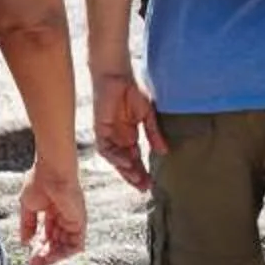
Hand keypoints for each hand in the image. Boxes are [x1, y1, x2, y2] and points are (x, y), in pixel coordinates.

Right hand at [15, 159, 86, 264]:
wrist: (51, 172)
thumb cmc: (39, 182)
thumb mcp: (28, 206)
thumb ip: (27, 224)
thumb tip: (24, 242)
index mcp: (52, 211)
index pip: (47, 235)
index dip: (38, 247)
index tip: (28, 258)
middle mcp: (64, 217)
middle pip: (55, 243)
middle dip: (44, 255)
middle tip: (32, 264)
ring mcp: (73, 220)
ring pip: (65, 246)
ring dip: (52, 257)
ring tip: (38, 262)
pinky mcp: (80, 223)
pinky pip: (75, 245)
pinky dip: (63, 253)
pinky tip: (50, 257)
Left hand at [91, 67, 165, 192]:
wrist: (117, 76)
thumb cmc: (133, 92)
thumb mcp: (148, 115)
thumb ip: (153, 134)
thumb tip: (164, 152)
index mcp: (129, 136)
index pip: (136, 159)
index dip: (142, 172)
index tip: (151, 183)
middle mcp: (118, 139)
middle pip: (125, 163)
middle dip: (134, 176)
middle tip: (145, 188)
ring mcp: (109, 135)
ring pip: (115, 159)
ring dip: (125, 170)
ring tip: (137, 180)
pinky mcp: (100, 129)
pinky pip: (106, 148)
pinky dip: (116, 156)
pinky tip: (126, 162)